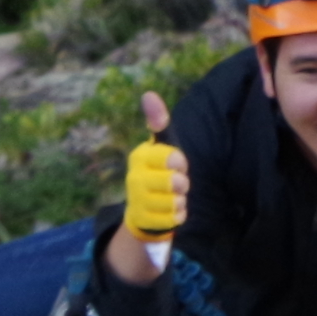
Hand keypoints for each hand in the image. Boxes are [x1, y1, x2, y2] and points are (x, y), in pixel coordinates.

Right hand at [106, 93, 183, 284]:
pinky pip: (174, 218)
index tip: (178, 164)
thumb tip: (148, 93)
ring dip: (180, 201)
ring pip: (176, 201)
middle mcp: (134, 177)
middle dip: (182, 184)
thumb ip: (158, 122)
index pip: (171, 157)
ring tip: (172, 198)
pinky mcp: (144, 221)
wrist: (142, 211)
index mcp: (139, 156)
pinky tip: (169, 212)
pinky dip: (177, 215)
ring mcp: (137, 201)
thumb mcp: (160, 147)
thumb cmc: (157, 172)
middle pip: (176, 182)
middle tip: (177, 184)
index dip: (180, 163)